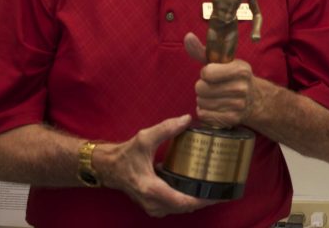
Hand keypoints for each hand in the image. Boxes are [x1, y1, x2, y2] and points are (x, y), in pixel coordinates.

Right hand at [94, 115, 215, 216]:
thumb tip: (187, 119)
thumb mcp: (145, 138)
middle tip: (220, 190)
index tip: (216, 195)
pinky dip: (186, 201)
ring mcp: (151, 205)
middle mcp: (152, 201)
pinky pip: (173, 206)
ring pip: (179, 209)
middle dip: (203, 201)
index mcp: (152, 188)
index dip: (201, 200)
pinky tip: (196, 190)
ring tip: (212, 190)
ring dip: (195, 202)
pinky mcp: (152, 204)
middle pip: (184, 208)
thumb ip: (166, 128)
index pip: (182, 201)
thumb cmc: (125, 155)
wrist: (108, 167)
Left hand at [184, 33, 256, 128]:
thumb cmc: (234, 77)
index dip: (206, 73)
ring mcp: (237, 105)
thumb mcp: (223, 62)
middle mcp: (241, 88)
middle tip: (213, 86)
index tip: (214, 73)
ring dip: (203, 100)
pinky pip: (204, 115)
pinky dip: (205, 111)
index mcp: (240, 70)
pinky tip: (215, 107)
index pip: (207, 73)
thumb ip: (202, 50)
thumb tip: (187, 36)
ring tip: (215, 97)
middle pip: (201, 89)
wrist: (255, 99)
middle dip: (203, 87)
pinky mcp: (231, 120)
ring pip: (200, 102)